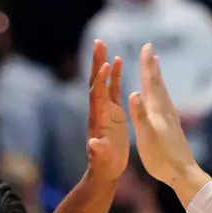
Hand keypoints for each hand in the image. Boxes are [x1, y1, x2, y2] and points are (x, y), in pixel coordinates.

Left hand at [84, 40, 128, 184]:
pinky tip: (118, 60)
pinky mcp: (114, 111)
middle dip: (96, 63)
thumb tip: (93, 144)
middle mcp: (99, 110)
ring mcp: (106, 109)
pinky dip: (115, 75)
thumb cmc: (104, 166)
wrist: (106, 170)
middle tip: (98, 42)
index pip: (97, 96)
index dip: (100, 81)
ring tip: (103, 45)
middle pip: (95, 81)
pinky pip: (113, 89)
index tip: (105, 65)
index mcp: (97, 119)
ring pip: (102, 81)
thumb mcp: (102, 160)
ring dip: (103, 63)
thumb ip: (98, 152)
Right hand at [129, 45, 211, 201]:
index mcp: (157, 111)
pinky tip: (161, 99)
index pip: (150, 82)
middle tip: (150, 50)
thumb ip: (139, 115)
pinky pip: (165, 104)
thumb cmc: (162, 158)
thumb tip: (133, 93)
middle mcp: (165, 111)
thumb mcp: (146, 137)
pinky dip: (161, 95)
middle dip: (152, 67)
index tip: (146, 47)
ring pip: (163, 93)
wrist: (183, 174)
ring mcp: (171, 119)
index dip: (147, 64)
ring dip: (157, 79)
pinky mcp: (173, 128)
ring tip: (156, 68)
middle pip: (158, 84)